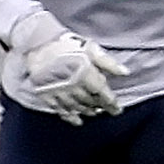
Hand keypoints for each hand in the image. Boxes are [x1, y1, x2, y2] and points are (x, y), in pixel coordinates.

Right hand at [10, 8, 126, 122]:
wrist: (38, 42)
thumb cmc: (66, 44)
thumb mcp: (90, 48)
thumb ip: (107, 62)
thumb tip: (125, 72)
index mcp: (87, 76)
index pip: (104, 96)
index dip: (112, 104)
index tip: (117, 110)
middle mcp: (74, 87)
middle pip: (91, 103)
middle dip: (99, 106)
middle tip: (103, 108)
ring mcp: (60, 93)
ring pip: (78, 108)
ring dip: (87, 111)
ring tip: (92, 112)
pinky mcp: (47, 95)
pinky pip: (60, 110)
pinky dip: (70, 117)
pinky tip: (77, 121)